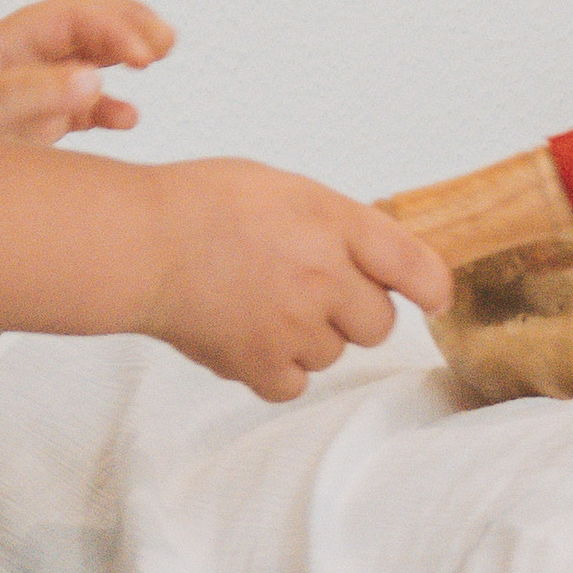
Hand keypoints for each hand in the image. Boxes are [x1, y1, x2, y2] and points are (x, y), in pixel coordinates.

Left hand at [0, 0, 174, 143]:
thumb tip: (94, 80)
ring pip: (95, 59)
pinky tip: (127, 119)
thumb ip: (38, 92)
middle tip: (166, 43)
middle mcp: (31, 56)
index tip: (145, 57)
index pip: (80, 15)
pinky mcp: (40, 122)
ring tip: (158, 60)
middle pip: (94, 24)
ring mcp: (38, 88)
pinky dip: (111, 109)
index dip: (118, 26)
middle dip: (133, 26)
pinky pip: (87, 107)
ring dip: (127, 57)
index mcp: (16, 38)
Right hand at [136, 159, 455, 399]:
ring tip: (261, 305)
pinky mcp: (261, 365)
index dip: (431, 287)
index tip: (433, 298)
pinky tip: (249, 337)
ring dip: (310, 338)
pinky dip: (278, 369)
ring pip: (334, 354)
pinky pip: (295, 383)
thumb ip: (336, 224)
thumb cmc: (200, 205)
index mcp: (334, 222)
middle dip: (353, 312)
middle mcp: (324, 276)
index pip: (414, 265)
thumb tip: (375, 260)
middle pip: (378, 324)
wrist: (139, 243)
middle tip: (309, 292)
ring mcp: (295, 324)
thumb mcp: (285, 189)